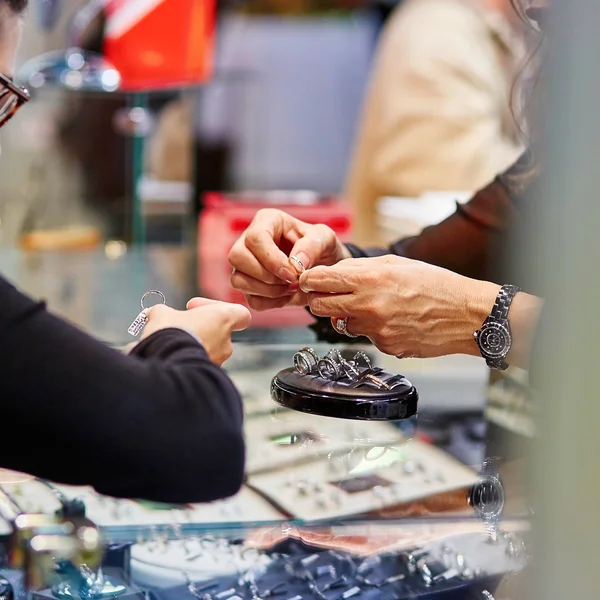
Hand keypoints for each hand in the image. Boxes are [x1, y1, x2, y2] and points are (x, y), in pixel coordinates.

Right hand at [141, 298, 251, 365]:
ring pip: (206, 350)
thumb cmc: (170, 335)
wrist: (166, 367)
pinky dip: (184, 361)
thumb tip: (155, 314)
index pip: (240, 314)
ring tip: (166, 344)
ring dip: (190, 345)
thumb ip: (164, 312)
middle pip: (217, 332)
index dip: (217, 307)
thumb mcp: (161, 314)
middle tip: (176, 327)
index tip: (194, 307)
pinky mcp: (207, 377)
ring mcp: (218, 362)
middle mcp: (226, 343)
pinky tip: (165, 359)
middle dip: (197, 329)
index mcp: (223, 320)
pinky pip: (196, 365)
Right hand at [228, 208, 351, 310]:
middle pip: (237, 257)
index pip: (255, 237)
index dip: (271, 259)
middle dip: (266, 276)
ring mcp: (245, 264)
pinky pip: (250, 300)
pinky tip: (287, 295)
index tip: (293, 273)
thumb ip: (314, 245)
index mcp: (267, 221)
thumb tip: (296, 262)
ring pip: (238, 280)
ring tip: (291, 288)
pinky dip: (271, 303)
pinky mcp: (248, 285)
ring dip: (268, 291)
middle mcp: (249, 240)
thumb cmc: (321, 247)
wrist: (322, 268)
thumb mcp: (325, 239)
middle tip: (291, 281)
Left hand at [300, 255, 499, 358]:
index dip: (308, 280)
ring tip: (371, 306)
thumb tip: (334, 273)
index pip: (319, 281)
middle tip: (331, 295)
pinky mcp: (384, 346)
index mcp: (370, 279)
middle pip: (319, 307)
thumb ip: (361, 268)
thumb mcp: (397, 263)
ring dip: (347, 315)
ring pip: (341, 323)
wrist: (465, 314)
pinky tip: (392, 320)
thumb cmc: (436, 284)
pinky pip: (365, 336)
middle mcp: (368, 305)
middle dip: (321, 300)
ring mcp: (376, 329)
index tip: (307, 280)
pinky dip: (372, 329)